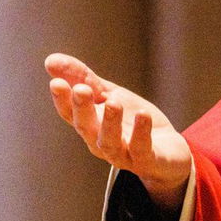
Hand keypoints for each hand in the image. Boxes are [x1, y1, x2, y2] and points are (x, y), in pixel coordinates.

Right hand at [46, 53, 190, 210]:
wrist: (169, 152)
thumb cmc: (132, 123)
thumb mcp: (110, 95)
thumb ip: (84, 78)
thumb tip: (51, 60)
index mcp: (90, 126)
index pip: (70, 113)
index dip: (62, 100)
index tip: (56, 82)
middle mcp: (100, 143)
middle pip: (86, 127)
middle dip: (82, 108)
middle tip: (81, 89)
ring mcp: (123, 154)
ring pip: (110, 142)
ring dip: (110, 122)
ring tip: (114, 102)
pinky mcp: (147, 160)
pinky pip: (141, 149)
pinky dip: (141, 133)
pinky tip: (143, 114)